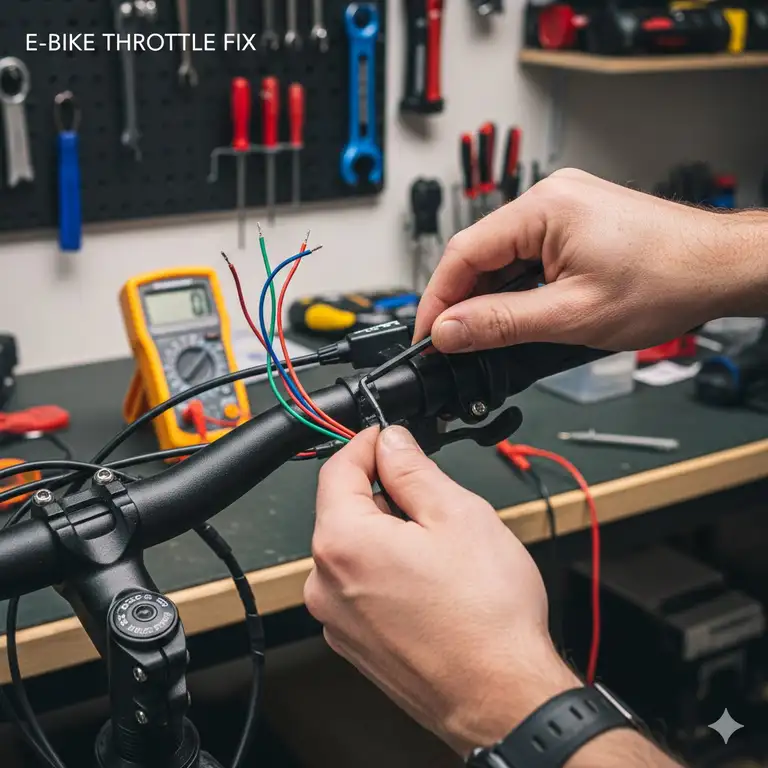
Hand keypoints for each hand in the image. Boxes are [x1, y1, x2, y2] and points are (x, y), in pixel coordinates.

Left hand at [304, 426, 579, 755]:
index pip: (338, 469)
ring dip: (388, 534)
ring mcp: (337, 619)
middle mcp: (326, 584)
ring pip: (356, 549)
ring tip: (440, 549)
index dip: (367, 444)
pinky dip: (387, 570)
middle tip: (430, 497)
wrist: (502, 697)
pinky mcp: (355, 642)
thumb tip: (392, 443)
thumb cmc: (486, 616)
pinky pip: (361, 586)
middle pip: (344, 511)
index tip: (389, 437)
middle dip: (383, 493)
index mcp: (344, 543)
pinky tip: (430, 583)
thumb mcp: (457, 515)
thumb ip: (413, 470)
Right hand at [415, 169, 767, 352]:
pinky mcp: (575, 225)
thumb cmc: (667, 280)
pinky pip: (528, 257)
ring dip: (491, 299)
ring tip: (488, 338)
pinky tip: (517, 317)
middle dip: (464, 302)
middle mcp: (550, 199)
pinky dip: (517, 289)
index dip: (437, 299)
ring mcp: (564, 210)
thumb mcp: (572, 315)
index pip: (463, 252)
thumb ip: (500, 324)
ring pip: (504, 259)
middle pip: (480, 254)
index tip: (426, 335)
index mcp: (544, 208)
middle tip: (454, 345)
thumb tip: (448, 330)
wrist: (721, 268)